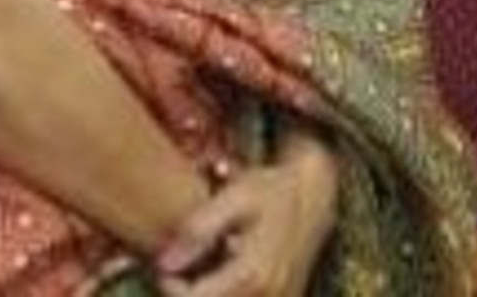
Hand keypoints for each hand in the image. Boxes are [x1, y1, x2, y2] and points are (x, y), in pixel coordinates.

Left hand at [154, 143, 337, 296]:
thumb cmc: (269, 191)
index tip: (163, 265)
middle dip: (187, 295)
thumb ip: (198, 230)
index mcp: (251, 275)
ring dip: (207, 296)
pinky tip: (219, 281)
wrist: (313, 196)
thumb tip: (162, 264)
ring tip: (197, 275)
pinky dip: (226, 295)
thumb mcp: (233, 197)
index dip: (169, 288)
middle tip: (177, 272)